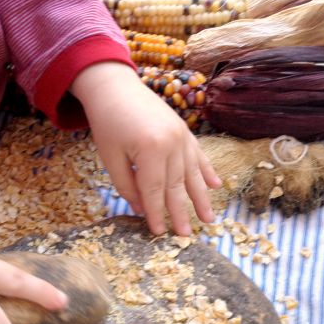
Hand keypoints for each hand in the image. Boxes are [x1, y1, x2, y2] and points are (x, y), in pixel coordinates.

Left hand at [71, 62, 220, 235]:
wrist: (115, 87)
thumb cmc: (107, 123)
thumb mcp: (110, 157)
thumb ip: (126, 185)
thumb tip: (141, 209)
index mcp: (151, 150)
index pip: (155, 191)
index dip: (156, 214)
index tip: (158, 233)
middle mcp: (172, 143)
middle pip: (177, 186)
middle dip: (181, 213)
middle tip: (186, 236)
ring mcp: (182, 136)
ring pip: (193, 173)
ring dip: (201, 198)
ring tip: (209, 219)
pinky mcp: (184, 130)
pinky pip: (198, 154)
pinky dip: (207, 171)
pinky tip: (215, 186)